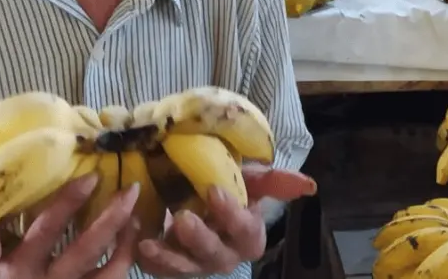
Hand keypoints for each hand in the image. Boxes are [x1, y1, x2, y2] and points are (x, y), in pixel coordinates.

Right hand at [0, 175, 140, 278]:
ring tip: (136, 218)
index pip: (46, 231)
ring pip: (108, 275)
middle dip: (112, 219)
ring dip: (126, 246)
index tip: (91, 177)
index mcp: (16, 268)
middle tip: (131, 190)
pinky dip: (124, 265)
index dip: (68, 204)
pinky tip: (131, 245)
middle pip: (87, 250)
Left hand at [136, 167, 316, 277]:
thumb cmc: (224, 184)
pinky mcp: (170, 268)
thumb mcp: (247, 178)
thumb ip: (276, 181)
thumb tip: (310, 186)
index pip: (245, 230)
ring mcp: (197, 265)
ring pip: (186, 268)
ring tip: (151, 242)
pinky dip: (148, 258)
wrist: (191, 194)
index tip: (214, 190)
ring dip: (169, 256)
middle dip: (199, 239)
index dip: (231, 213)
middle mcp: (226, 256)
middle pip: (215, 254)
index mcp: (249, 235)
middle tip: (182, 219)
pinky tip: (137, 242)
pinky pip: (160, 270)